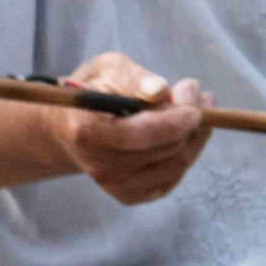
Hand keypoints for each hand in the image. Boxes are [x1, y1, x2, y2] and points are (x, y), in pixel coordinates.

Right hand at [47, 50, 208, 204]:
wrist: (69, 129)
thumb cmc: (92, 92)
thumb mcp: (106, 70)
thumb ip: (132, 78)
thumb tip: (160, 90)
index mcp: (88, 132)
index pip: (144, 134)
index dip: (177, 116)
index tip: (193, 92)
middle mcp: (100, 166)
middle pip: (169, 148)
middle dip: (193, 117)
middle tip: (196, 92)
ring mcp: (115, 185)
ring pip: (179, 163)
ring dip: (195, 135)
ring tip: (192, 109)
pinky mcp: (130, 196)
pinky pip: (175, 176)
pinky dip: (185, 152)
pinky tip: (179, 133)